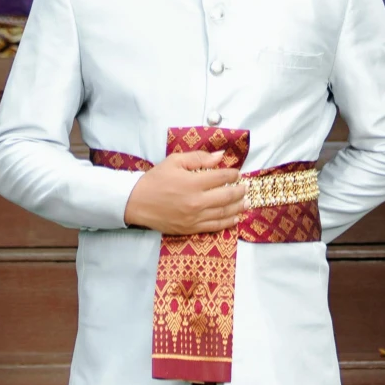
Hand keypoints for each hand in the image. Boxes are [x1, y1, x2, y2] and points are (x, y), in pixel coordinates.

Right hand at [124, 150, 244, 235]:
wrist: (137, 202)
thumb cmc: (155, 179)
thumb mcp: (174, 161)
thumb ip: (199, 158)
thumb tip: (220, 156)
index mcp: (193, 182)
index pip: (221, 177)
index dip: (233, 174)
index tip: (237, 173)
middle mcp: (197, 201)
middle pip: (227, 196)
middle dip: (240, 191)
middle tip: (246, 187)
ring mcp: (195, 217)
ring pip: (224, 213)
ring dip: (238, 207)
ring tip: (247, 202)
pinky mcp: (191, 228)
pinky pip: (214, 226)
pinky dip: (228, 222)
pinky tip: (235, 218)